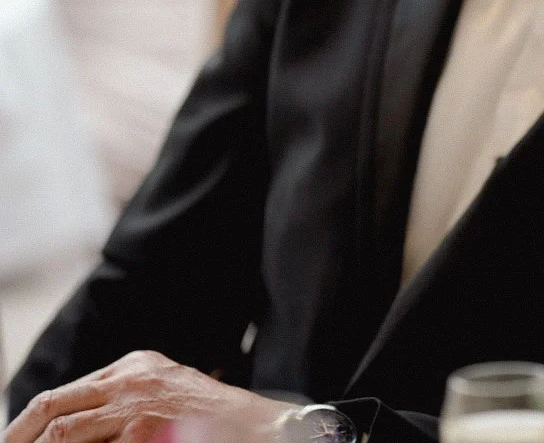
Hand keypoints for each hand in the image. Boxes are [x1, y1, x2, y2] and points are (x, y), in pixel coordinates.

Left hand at [3, 351, 290, 442]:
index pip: (65, 393)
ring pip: (62, 432)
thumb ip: (125, 400)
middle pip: (52, 406)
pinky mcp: (143, 431)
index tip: (15, 442)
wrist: (262, 428)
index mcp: (135, 365)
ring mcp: (136, 406)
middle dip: (18, 436)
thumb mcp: (167, 392)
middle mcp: (132, 379)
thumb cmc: (216, 421)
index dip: (29, 422)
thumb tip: (70, 428)